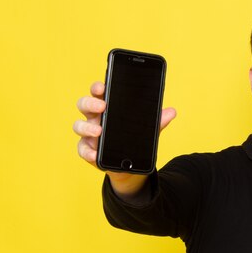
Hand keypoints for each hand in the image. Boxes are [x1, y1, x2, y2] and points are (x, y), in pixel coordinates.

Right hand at [72, 81, 176, 196]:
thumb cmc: (135, 139)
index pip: (99, 92)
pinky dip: (88, 152)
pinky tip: (95, 154)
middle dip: (90, 103)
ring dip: (86, 127)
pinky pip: (82, 149)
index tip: (102, 87)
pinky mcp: (88, 150)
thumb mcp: (148, 129)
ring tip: (99, 131)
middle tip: (102, 106)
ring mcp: (89, 134)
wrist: (130, 165)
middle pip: (84, 105)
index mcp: (109, 107)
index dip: (98, 87)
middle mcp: (95, 117)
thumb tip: (172, 111)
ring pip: (78, 125)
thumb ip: (158, 120)